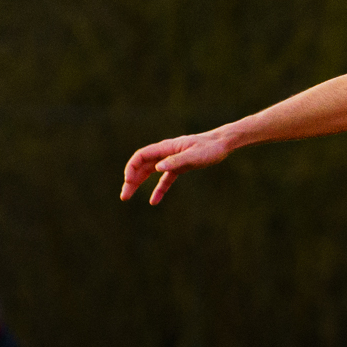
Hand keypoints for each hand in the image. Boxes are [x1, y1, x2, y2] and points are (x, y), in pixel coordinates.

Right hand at [120, 130, 234, 204]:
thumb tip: (157, 168)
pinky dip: (158, 190)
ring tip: (128, 197)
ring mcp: (171, 160)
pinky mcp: (179, 167)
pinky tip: (153, 201)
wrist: (222, 144)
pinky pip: (164, 180)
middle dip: (131, 180)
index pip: (142, 156)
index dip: (132, 167)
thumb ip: (176, 161)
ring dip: (138, 184)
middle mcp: (165, 153)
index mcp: (166, 148)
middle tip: (124, 196)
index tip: (128, 181)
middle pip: (142, 166)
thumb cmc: (209, 148)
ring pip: (149, 172)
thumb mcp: (194, 156)